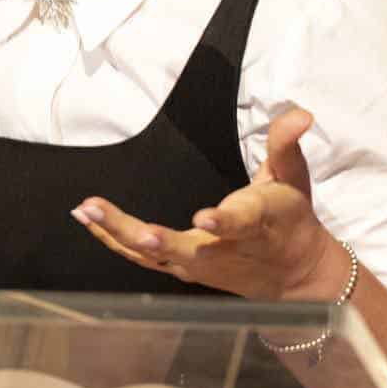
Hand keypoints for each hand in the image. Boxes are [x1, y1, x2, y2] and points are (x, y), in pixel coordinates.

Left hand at [73, 107, 347, 300]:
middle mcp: (223, 249)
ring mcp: (199, 264)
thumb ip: (286, 143)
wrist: (295, 274)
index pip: (240, 224)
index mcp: (256, 223)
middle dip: (148, 235)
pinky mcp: (182, 268)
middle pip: (183, 248)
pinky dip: (113, 240)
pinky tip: (87, 220)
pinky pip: (143, 257)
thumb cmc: (290, 219)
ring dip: (117, 234)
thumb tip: (301, 113)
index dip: (223, 223)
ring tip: (86, 210)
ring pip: (154, 254)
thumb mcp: (294, 178)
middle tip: (112, 216)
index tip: (204, 218)